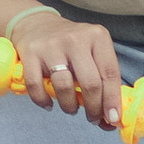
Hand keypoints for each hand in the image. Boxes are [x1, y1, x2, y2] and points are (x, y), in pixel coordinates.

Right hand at [6, 12, 122, 127]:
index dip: (112, 99)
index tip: (112, 118)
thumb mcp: (92, 51)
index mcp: (97, 37)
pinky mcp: (31, 53)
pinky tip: (49, 104)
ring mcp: (52, 46)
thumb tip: (111, 115)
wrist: (36, 24)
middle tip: (92, 118)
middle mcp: (76, 39)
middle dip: (93, 108)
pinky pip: (37, 86)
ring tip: (71, 108)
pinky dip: (43, 101)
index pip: (110, 73)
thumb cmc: (70, 45)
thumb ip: (103, 77)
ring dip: (70, 106)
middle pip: (90, 83)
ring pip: (64, 87)